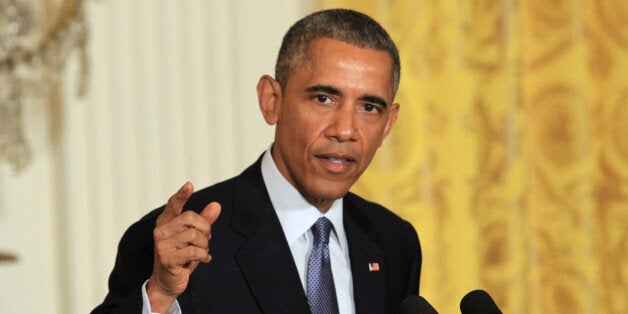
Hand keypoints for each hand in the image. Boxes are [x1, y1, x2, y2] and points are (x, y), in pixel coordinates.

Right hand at [147, 182, 220, 311]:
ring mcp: (162, 245)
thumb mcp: (194, 238)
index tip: (189, 185)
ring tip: (203, 252)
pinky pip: (194, 251)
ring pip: (194, 235)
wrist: (168, 283)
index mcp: (165, 222)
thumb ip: (204, 220)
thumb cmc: (181, 257)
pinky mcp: (167, 259)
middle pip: (191, 218)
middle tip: (206, 240)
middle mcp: (160, 231)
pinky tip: (204, 260)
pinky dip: (204, 256)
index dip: (181, 195)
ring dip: (205, 245)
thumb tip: (216, 205)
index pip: (173, 205)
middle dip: (205, 229)